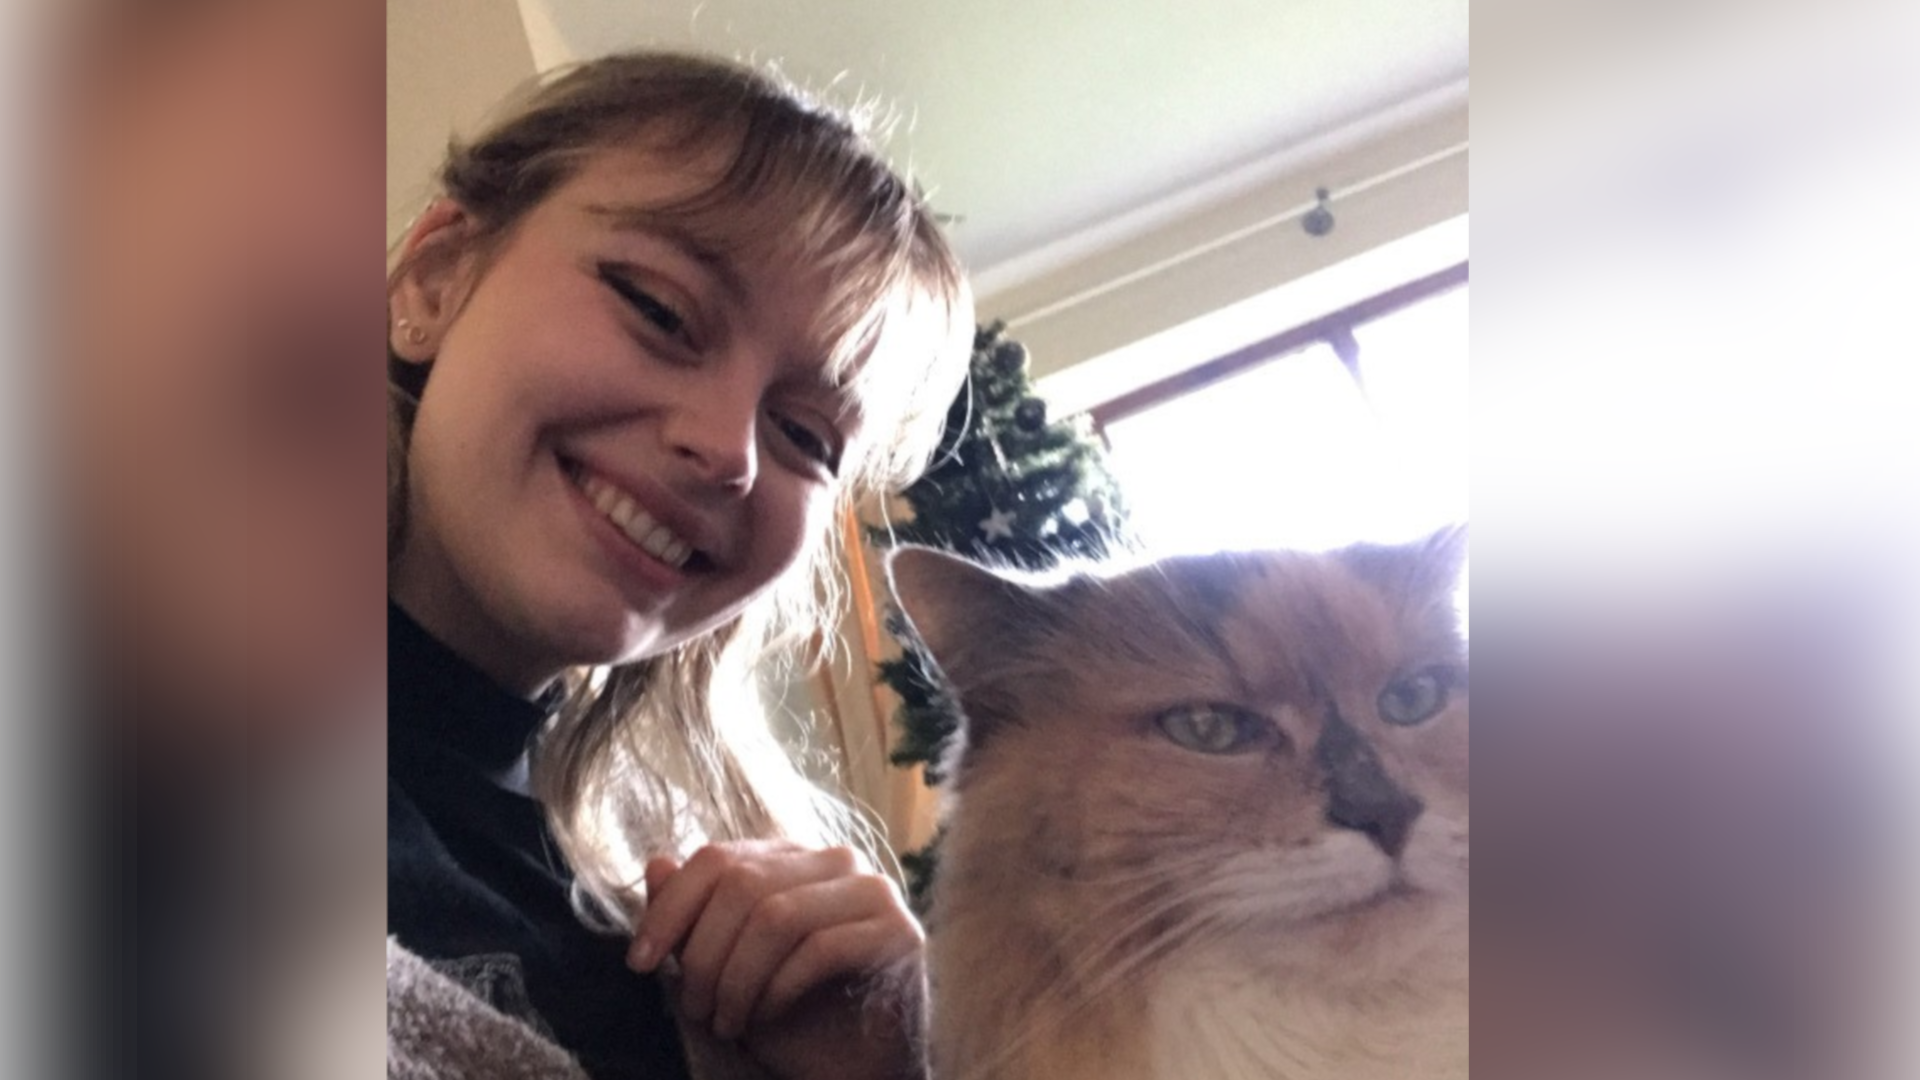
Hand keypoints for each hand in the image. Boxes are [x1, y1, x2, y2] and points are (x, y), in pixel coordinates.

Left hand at [628, 840, 927, 1079]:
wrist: (853, 1070)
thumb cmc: (790, 1016)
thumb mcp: (724, 968)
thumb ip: (693, 916)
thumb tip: (656, 863)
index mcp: (791, 859)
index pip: (717, 858)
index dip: (670, 907)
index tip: (638, 961)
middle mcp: (835, 861)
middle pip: (742, 883)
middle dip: (704, 953)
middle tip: (694, 1007)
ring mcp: (873, 891)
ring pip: (777, 915)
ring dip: (737, 978)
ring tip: (726, 1021)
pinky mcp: (899, 930)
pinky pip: (820, 949)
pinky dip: (779, 989)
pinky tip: (767, 1017)